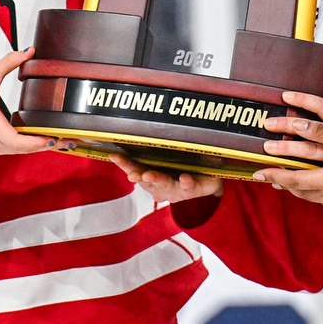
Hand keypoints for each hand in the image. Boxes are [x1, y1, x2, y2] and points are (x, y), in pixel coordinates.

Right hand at [0, 50, 62, 154]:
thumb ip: (9, 61)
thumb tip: (28, 51)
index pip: (16, 140)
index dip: (36, 142)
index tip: (53, 138)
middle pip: (23, 149)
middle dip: (47, 145)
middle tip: (69, 140)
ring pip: (19, 152)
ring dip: (39, 148)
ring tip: (61, 142)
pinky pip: (14, 151)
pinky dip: (29, 148)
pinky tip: (43, 142)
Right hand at [108, 154, 222, 203]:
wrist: (208, 180)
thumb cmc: (181, 168)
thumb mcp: (164, 159)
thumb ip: (150, 151)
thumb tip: (131, 134)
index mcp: (151, 179)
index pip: (134, 169)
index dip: (124, 163)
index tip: (114, 155)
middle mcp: (161, 187)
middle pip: (147, 180)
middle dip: (138, 175)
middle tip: (132, 173)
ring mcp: (176, 190)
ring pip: (165, 185)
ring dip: (157, 180)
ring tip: (149, 175)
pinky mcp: (193, 189)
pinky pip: (189, 186)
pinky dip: (186, 182)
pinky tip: (184, 178)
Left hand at [256, 91, 322, 213]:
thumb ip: (321, 131)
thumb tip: (296, 126)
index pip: (297, 180)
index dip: (276, 175)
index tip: (260, 172)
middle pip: (305, 194)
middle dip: (286, 184)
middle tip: (270, 177)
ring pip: (319, 200)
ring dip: (304, 191)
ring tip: (291, 182)